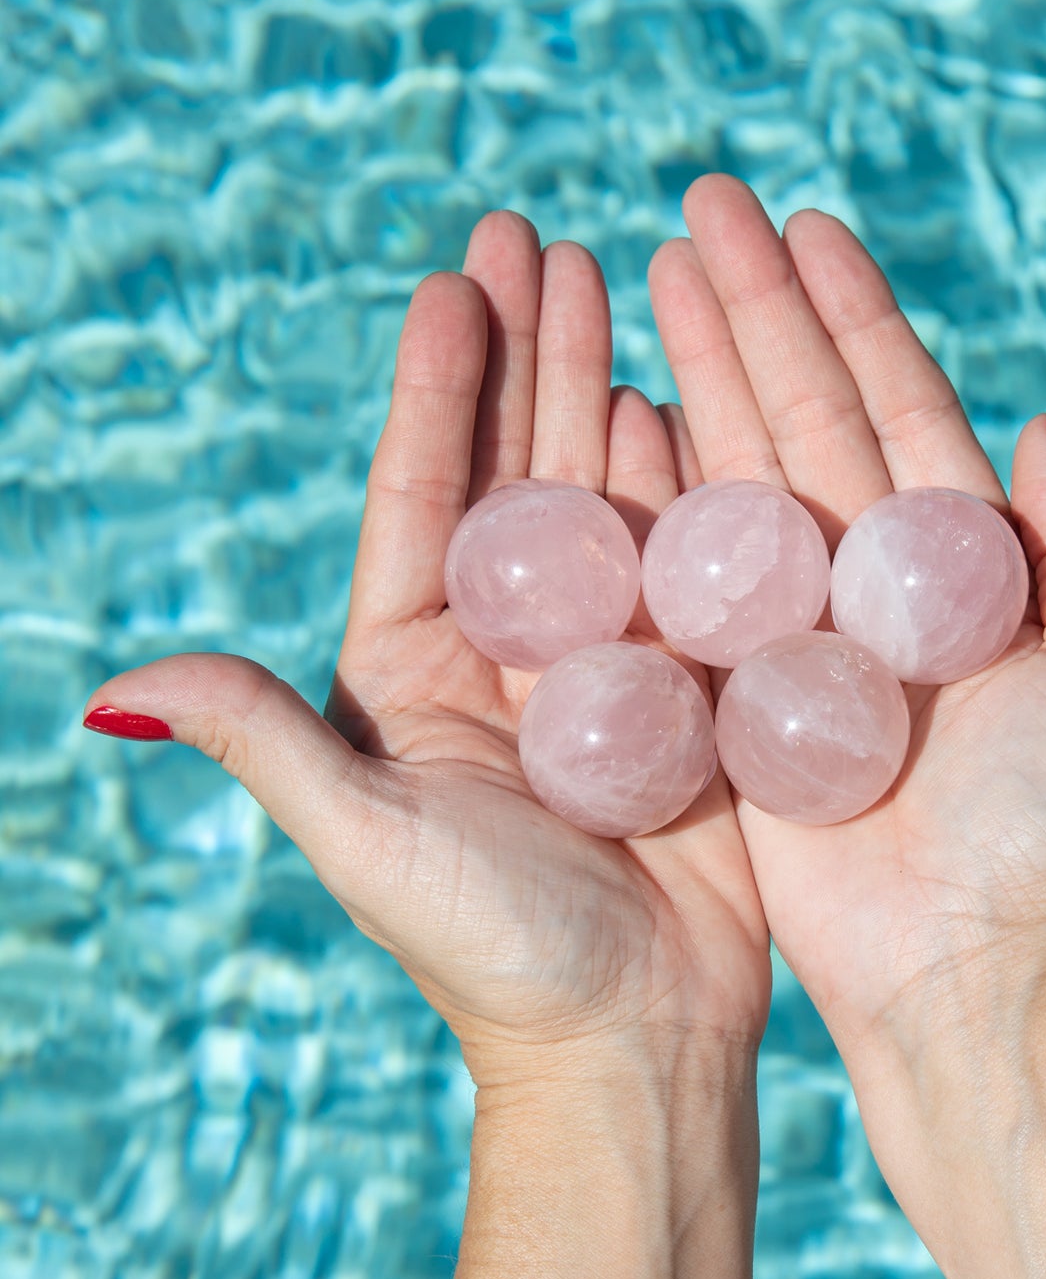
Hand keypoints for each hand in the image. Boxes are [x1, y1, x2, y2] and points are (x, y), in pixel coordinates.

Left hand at [85, 215, 769, 1081]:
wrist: (635, 1042)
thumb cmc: (493, 952)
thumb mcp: (364, 837)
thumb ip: (264, 738)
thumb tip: (117, 683)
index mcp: (417, 668)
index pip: (424, 495)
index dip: (436, 385)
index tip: (453, 279)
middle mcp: (510, 647)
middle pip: (516, 468)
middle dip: (528, 350)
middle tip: (540, 237)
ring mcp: (608, 658)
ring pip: (605, 494)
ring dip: (609, 386)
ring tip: (620, 283)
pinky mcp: (695, 686)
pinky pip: (694, 558)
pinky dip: (695, 476)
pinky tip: (693, 397)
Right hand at [648, 176, 1045, 1046]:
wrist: (963, 974)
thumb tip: (1044, 423)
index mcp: (957, 562)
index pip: (895, 403)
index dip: (849, 312)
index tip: (801, 223)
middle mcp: (866, 580)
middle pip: (802, 415)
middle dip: (751, 311)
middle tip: (696, 209)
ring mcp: (790, 633)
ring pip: (734, 475)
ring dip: (695, 372)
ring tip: (644, 275)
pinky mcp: (724, 696)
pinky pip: (680, 579)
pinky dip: (650, 497)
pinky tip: (617, 412)